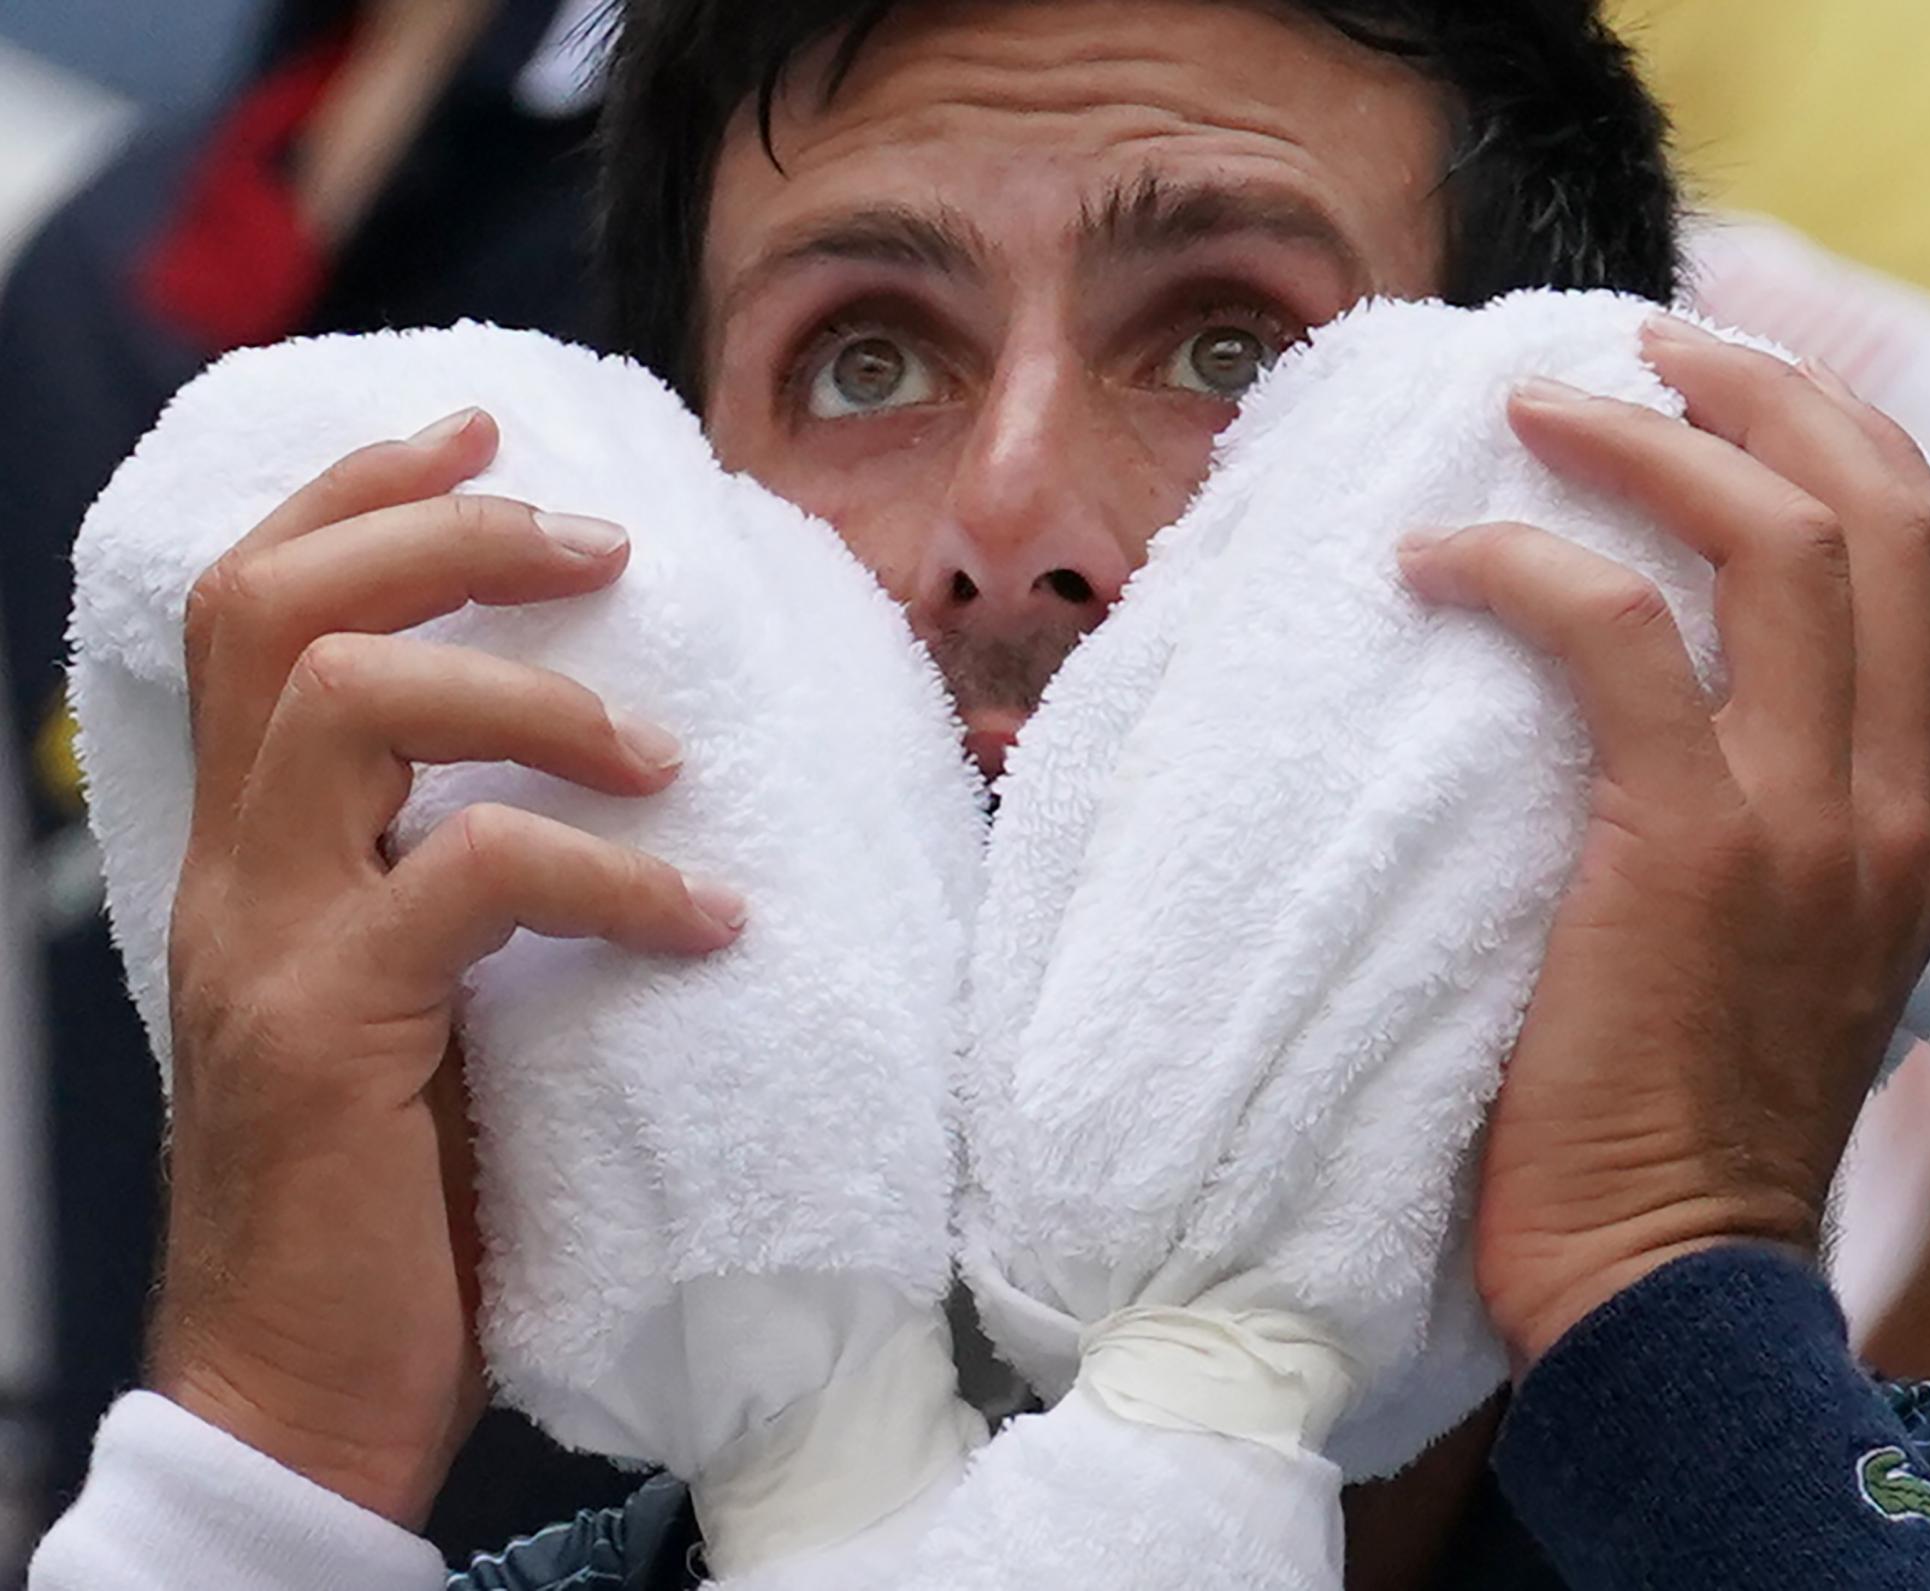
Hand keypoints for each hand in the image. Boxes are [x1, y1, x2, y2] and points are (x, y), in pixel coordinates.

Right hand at [154, 408, 745, 1525]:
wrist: (301, 1391)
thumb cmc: (391, 1193)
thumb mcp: (419, 1000)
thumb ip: (452, 881)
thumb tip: (607, 778)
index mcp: (259, 851)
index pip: (260, 610)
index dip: (364, 495)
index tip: (485, 428)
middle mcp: (238, 873)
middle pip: (284, 610)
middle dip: (444, 533)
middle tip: (600, 538)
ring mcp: (267, 946)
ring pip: (349, 702)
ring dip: (526, 689)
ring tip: (663, 749)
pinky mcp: (330, 1034)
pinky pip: (470, 881)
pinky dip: (608, 876)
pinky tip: (707, 919)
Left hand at [1399, 318, 1929, 1369]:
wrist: (1669, 1282)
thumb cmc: (1687, 1128)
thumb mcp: (1786, 962)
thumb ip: (1786, 836)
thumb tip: (1687, 719)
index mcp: (1924, 820)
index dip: (1858, 449)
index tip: (1748, 393)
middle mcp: (1891, 802)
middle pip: (1880, 516)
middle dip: (1770, 397)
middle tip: (1648, 348)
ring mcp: (1802, 822)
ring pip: (1774, 545)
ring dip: (1651, 445)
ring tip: (1538, 404)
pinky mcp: (1681, 850)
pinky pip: (1614, 636)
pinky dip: (1524, 569)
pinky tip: (1436, 562)